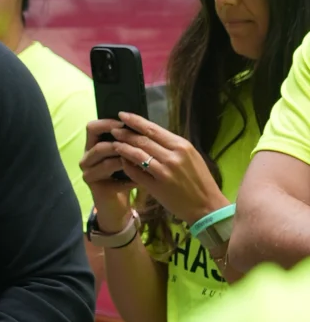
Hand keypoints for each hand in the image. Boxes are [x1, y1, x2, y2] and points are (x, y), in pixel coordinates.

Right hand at [80, 121, 135, 228]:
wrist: (115, 202)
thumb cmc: (121, 174)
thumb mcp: (122, 154)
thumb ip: (125, 141)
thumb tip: (140, 123)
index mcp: (91, 146)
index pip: (92, 128)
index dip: (107, 123)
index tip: (125, 123)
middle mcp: (86, 159)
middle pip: (98, 146)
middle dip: (119, 145)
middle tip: (136, 145)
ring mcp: (89, 174)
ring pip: (107, 164)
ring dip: (126, 162)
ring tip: (141, 162)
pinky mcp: (96, 189)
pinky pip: (116, 181)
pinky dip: (131, 179)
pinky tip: (142, 180)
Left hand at [98, 112, 226, 225]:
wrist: (207, 206)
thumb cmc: (200, 180)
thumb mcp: (190, 157)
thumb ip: (171, 146)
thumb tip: (150, 135)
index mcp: (182, 146)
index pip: (153, 129)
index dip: (135, 121)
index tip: (123, 115)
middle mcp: (173, 156)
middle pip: (143, 140)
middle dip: (125, 133)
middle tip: (113, 129)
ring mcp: (164, 172)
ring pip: (137, 155)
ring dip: (123, 148)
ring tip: (114, 143)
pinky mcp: (157, 187)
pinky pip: (137, 173)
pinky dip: (127, 166)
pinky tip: (122, 162)